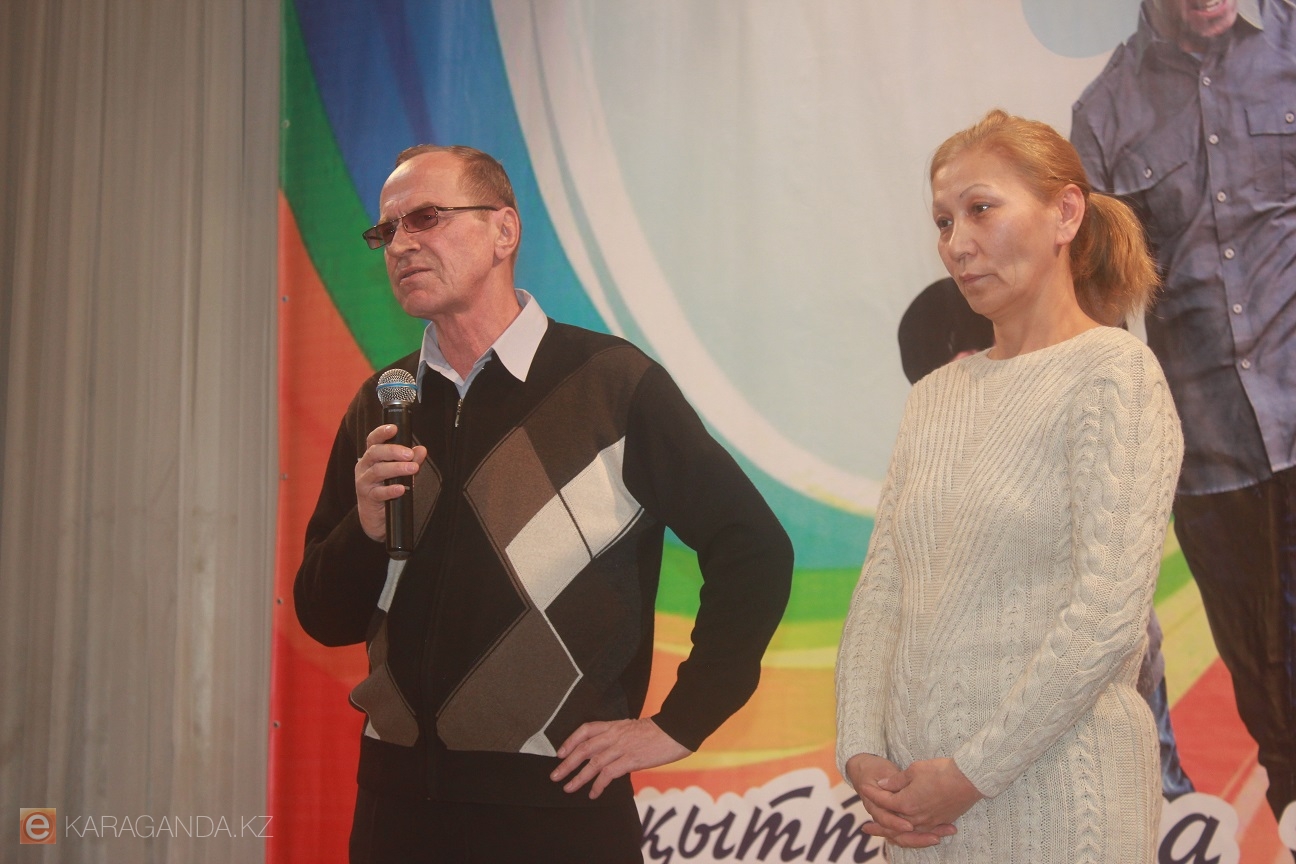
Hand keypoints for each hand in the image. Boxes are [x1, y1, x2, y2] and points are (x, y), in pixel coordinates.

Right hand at [354, 424, 426, 541]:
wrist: (376, 517)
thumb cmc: (387, 489)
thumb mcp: (401, 473)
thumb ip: (411, 461)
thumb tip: (421, 450)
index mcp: (371, 457)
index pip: (373, 440)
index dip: (381, 432)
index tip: (394, 428)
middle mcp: (364, 467)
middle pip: (375, 453)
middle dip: (393, 451)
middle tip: (409, 454)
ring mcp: (364, 482)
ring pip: (377, 471)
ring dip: (396, 468)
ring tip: (412, 468)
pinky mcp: (368, 498)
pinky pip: (378, 492)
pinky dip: (390, 490)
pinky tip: (401, 489)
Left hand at [550, 718, 690, 799]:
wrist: (676, 730)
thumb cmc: (657, 731)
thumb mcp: (633, 728)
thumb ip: (618, 736)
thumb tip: (606, 750)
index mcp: (614, 725)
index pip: (585, 730)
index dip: (570, 741)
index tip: (560, 753)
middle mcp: (615, 735)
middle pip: (584, 749)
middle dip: (567, 763)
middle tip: (555, 776)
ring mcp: (622, 748)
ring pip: (593, 763)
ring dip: (578, 777)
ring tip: (569, 788)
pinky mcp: (631, 760)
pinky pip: (609, 774)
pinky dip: (599, 785)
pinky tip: (594, 793)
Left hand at [845, 754, 955, 847]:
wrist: (968, 779)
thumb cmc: (940, 771)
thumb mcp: (914, 770)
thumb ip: (896, 780)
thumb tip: (882, 785)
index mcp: (906, 803)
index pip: (884, 801)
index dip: (873, 793)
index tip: (864, 788)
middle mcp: (915, 817)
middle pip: (892, 823)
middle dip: (878, 825)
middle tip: (865, 829)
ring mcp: (928, 822)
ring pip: (907, 832)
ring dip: (894, 834)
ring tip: (884, 836)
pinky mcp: (940, 822)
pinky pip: (922, 832)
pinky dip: (913, 835)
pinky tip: (909, 833)